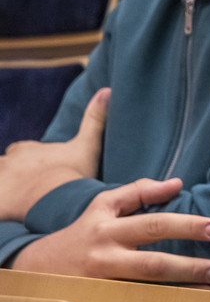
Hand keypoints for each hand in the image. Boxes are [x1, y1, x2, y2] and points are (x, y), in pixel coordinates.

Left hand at [0, 89, 109, 221]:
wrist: (59, 200)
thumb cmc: (73, 174)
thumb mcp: (88, 145)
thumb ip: (95, 118)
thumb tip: (106, 90)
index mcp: (26, 150)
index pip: (18, 152)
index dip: (27, 160)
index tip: (40, 171)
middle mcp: (8, 162)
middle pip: (4, 167)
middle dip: (11, 175)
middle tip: (27, 190)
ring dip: (5, 188)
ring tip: (19, 201)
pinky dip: (2, 205)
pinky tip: (10, 211)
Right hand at [10, 178, 209, 284]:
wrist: (36, 269)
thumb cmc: (82, 232)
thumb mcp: (103, 205)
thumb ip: (139, 191)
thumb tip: (177, 183)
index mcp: (110, 230)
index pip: (154, 225)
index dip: (186, 226)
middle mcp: (105, 258)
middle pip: (152, 264)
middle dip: (188, 267)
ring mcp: (100, 286)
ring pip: (143, 293)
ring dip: (179, 294)